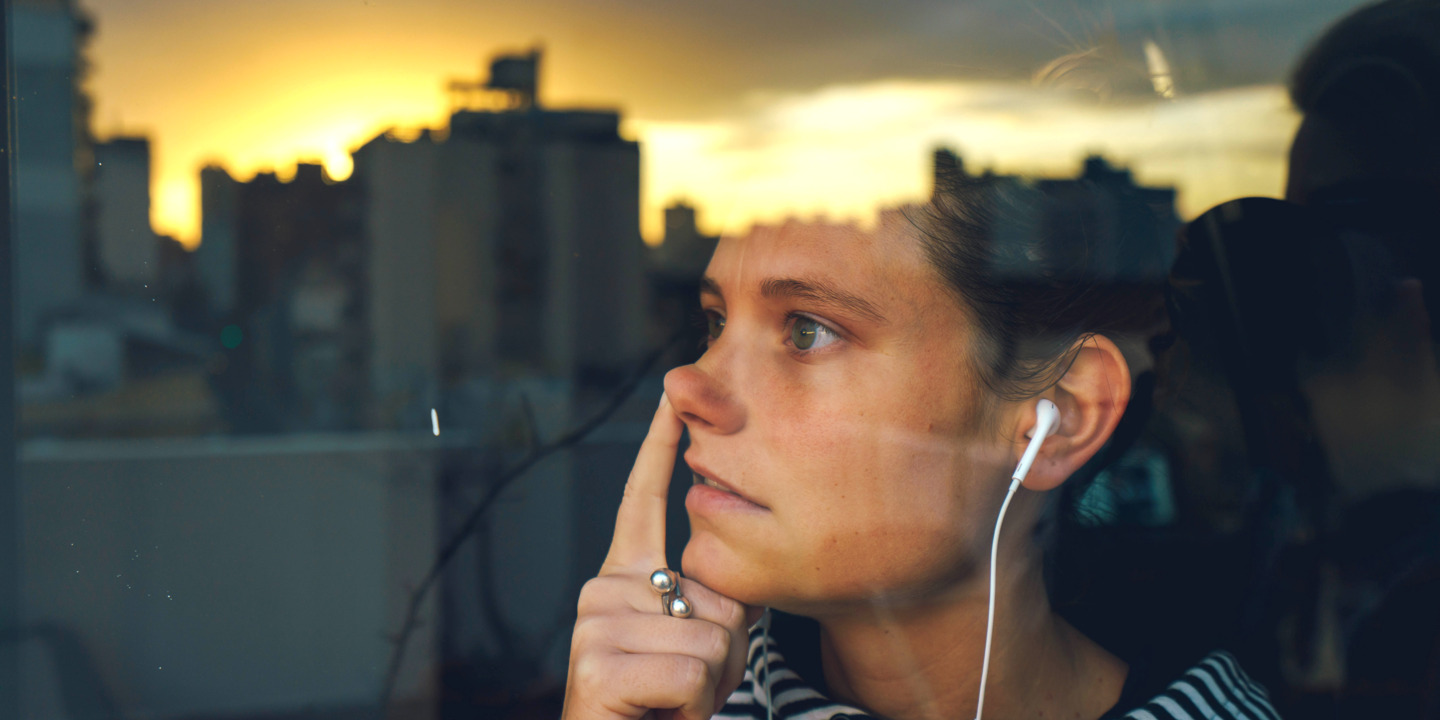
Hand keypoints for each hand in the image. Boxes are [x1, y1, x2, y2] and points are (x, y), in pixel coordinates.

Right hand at [561, 393, 755, 719]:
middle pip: (716, 597)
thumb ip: (706, 603)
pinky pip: (691, 674)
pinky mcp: (598, 665)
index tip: (672, 395)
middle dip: (722, 657)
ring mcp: (595, 624)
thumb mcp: (692, 648)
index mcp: (623, 579)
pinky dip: (690, 708)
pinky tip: (657, 716)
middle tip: (681, 692)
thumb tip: (727, 584)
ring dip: (708, 689)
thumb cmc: (657, 711)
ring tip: (669, 706)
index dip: (659, 447)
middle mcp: (602, 590)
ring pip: (710, 641)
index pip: (641, 501)